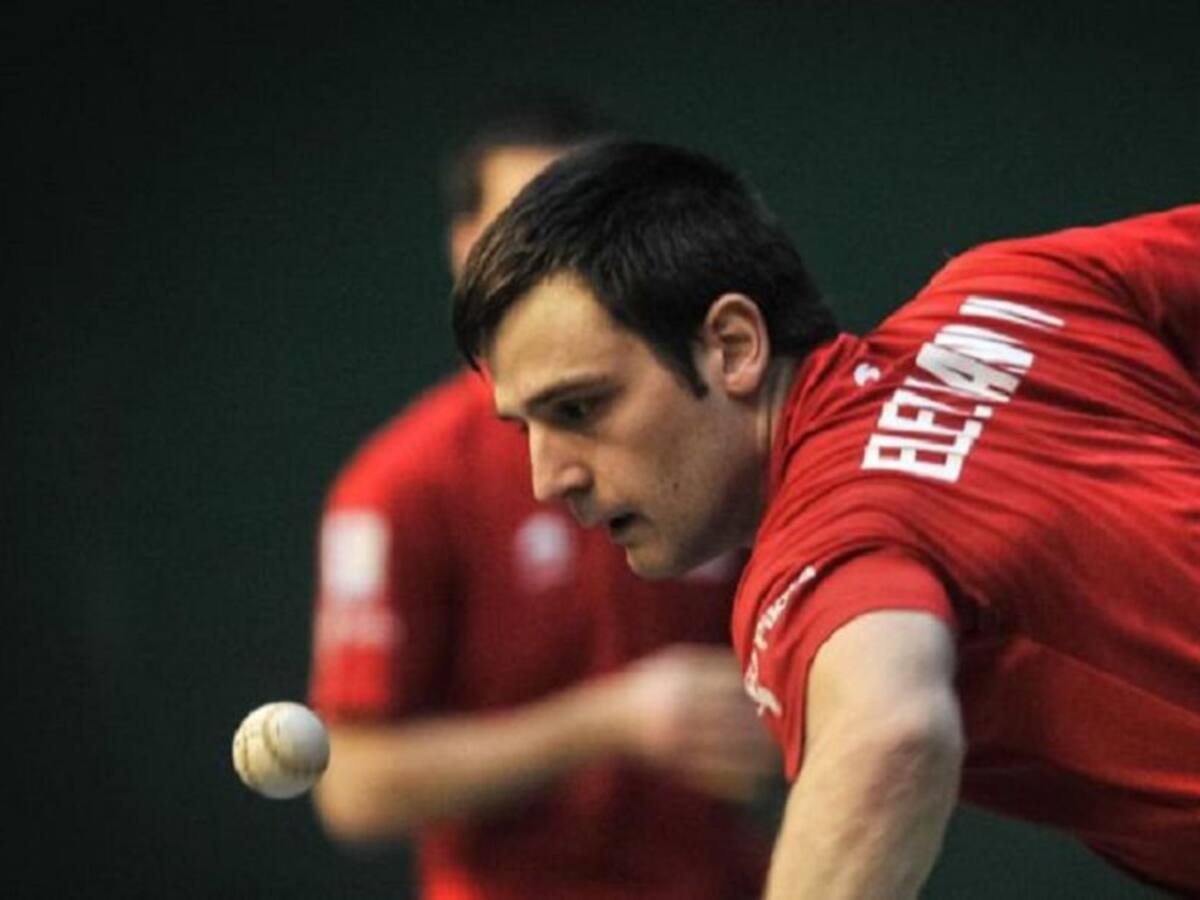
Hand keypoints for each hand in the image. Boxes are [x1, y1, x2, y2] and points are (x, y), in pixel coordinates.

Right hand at [613, 644, 779, 802]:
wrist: (612, 716)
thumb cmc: (653, 684)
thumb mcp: (677, 663)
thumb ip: (713, 665)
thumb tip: (755, 670)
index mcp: (686, 679)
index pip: (733, 687)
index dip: (758, 696)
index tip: (779, 702)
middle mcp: (682, 707)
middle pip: (734, 719)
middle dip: (763, 728)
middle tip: (787, 733)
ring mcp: (677, 737)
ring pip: (726, 750)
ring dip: (755, 757)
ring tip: (774, 759)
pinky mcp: (672, 762)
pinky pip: (710, 774)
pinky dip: (734, 780)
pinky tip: (752, 781)